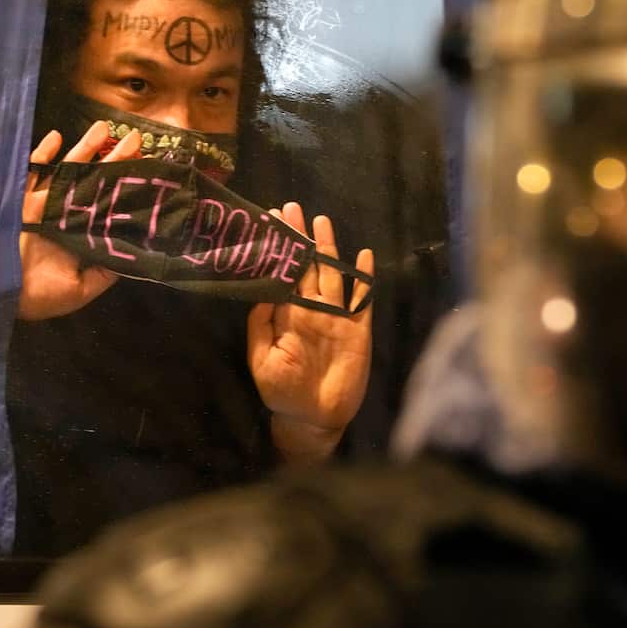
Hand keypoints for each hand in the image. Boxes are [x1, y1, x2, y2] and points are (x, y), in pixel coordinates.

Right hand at [17, 121, 141, 320]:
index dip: (127, 187)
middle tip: (136, 139)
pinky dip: (42, 155)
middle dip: (114, 159)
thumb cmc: (40, 296)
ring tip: (103, 127)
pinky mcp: (19, 201)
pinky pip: (31, 173)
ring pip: (68, 170)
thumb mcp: (82, 289)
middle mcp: (67, 216)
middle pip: (95, 180)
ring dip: (84, 148)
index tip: (148, 170)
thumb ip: (105, 272)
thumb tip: (132, 255)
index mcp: (82, 234)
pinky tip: (56, 136)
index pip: (110, 204)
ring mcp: (43, 206)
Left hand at [247, 202, 374, 462]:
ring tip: (322, 221)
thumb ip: (262, 326)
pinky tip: (364, 258)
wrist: (314, 419)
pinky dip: (364, 279)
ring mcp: (337, 319)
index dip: (279, 250)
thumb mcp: (263, 361)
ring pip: (332, 276)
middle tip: (291, 208)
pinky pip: (362, 301)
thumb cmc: (283, 393)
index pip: (282, 275)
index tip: (271, 223)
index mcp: (288, 316)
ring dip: (328, 249)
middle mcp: (312, 311)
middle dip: (300, 239)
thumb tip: (263, 292)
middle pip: (307, 267)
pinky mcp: (358, 331)